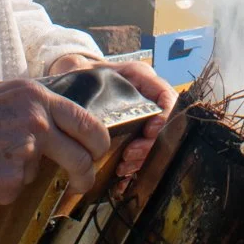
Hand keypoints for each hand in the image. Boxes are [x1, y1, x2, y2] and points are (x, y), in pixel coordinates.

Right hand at [0, 76, 110, 203]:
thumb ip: (18, 99)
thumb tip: (32, 105)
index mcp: (35, 97)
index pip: (86, 121)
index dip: (98, 142)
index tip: (96, 153)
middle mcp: (36, 124)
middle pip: (81, 156)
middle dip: (86, 173)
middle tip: (81, 182)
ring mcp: (24, 155)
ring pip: (38, 173)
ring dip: (19, 173)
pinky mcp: (9, 183)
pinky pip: (14, 189)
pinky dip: (0, 186)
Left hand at [44, 52, 178, 179]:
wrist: (76, 82)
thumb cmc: (83, 73)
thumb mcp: (84, 68)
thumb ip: (83, 69)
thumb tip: (77, 72)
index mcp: (141, 78)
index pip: (166, 96)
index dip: (165, 116)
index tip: (150, 130)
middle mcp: (148, 98)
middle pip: (163, 125)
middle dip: (149, 145)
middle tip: (129, 155)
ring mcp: (143, 118)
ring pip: (154, 143)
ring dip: (141, 158)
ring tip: (122, 167)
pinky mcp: (134, 135)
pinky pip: (143, 153)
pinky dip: (134, 166)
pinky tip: (121, 175)